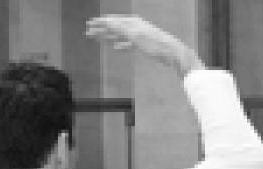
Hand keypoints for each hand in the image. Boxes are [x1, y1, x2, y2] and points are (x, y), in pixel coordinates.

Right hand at [86, 16, 202, 75]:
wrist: (173, 53)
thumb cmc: (155, 44)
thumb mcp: (135, 36)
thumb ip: (120, 28)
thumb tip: (106, 21)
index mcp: (132, 22)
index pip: (112, 20)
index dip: (100, 23)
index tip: (89, 25)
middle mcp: (135, 26)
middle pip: (114, 27)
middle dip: (102, 30)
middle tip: (89, 33)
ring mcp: (140, 35)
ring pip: (120, 35)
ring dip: (109, 37)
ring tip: (99, 40)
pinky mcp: (144, 44)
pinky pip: (129, 43)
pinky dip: (121, 44)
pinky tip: (117, 48)